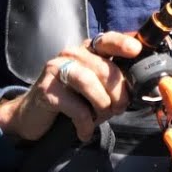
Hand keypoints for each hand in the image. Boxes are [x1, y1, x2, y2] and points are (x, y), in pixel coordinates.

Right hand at [0, 31, 143, 141]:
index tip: (136, 50)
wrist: (33, 116)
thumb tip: (139, 87)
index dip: (122, 43)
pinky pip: (77, 108)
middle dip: (118, 93)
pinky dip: (85, 123)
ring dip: (102, 106)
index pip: (107, 41)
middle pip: (104, 68)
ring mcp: (56, 69)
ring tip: (99, 118)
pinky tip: (84, 131)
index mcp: (86, 50)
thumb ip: (113, 82)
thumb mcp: (95, 88)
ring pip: (89, 83)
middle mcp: (71, 54)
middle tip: (118, 109)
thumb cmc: (71, 102)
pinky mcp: (47, 90)